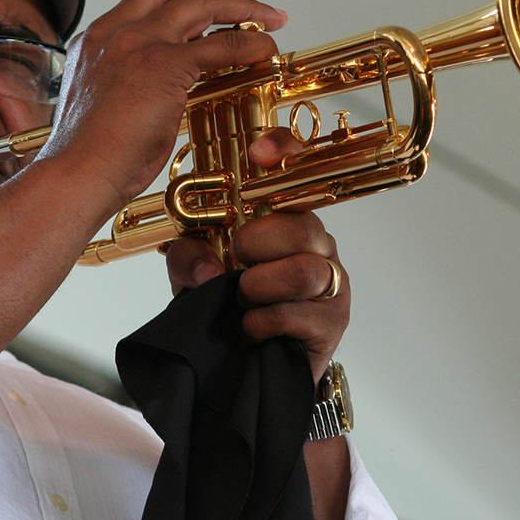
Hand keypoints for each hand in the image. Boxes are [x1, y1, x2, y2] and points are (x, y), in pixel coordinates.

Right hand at [38, 0, 286, 217]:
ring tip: (268, 19)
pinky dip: (249, 44)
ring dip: (242, 7)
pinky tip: (265, 51)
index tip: (208, 13)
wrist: (76, 173)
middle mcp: (113, 31)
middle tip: (245, 6)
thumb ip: (130, 86)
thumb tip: (163, 93)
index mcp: (95, 40)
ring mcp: (138, 43)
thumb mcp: (106, 106)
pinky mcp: (163, 65)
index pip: (145, 0)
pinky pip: (220, 45)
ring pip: (200, 3)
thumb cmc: (87, 157)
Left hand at [165, 129, 350, 380]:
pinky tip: (251, 327)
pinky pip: (301, 314)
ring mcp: (330, 282)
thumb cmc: (228, 310)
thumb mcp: (194, 276)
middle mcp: (315, 244)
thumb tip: (207, 266)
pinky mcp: (332, 322)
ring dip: (261, 286)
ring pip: (305, 270)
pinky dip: (265, 321)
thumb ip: (188, 257)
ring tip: (243, 298)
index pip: (298, 170)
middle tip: (236, 258)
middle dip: (258, 242)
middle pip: (303, 225)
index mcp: (286, 219)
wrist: (248, 367)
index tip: (256, 153)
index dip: (284, 153)